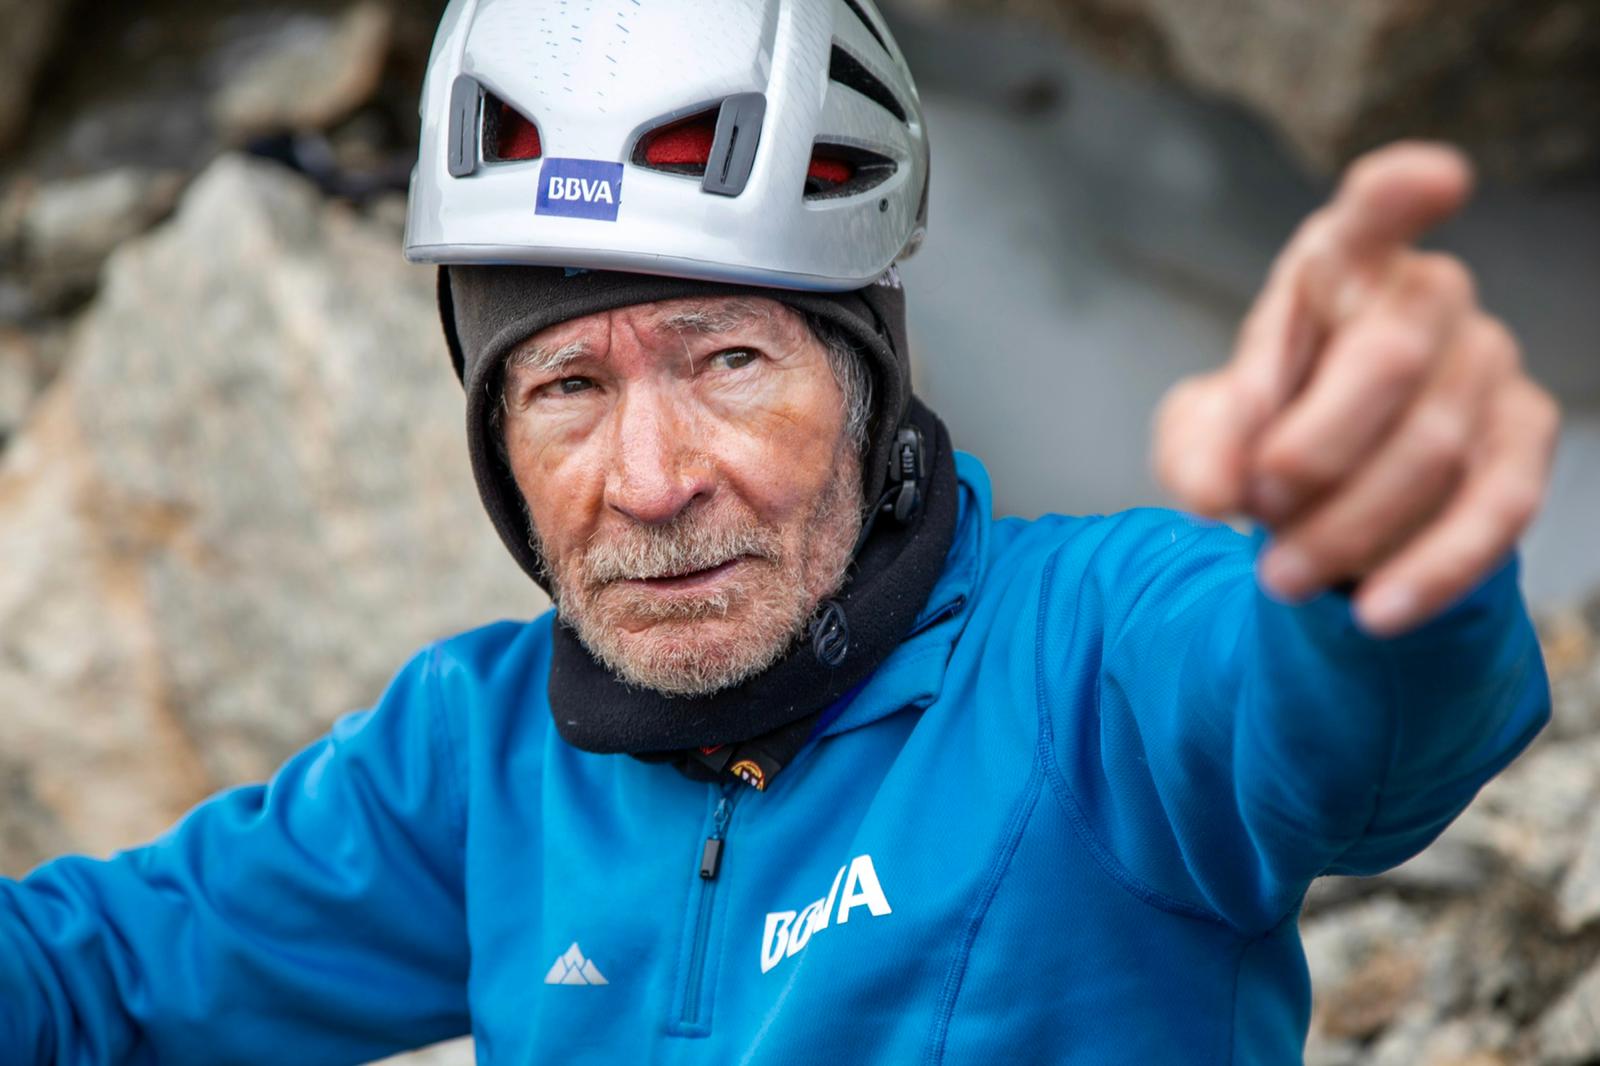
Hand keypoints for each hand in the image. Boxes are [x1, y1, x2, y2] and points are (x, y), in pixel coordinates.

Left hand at [1152, 142, 1559, 636]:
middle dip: (1316, 444)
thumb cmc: (1264, 435)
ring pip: (1435, 446)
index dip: (1398, 197)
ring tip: (1276, 577)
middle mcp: (1427, 297)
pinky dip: (1432, 569)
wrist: (1325, 495)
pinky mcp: (1524, 440)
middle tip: (1256, 503)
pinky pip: (1497, 508)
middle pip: (1392, 356)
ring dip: (1349, 524)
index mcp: (1335, 269)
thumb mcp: (1201, 441)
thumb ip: (1195, 451)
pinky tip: (1375, 613)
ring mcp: (1488, 363)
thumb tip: (1214, 491)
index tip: (1432, 179)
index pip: (1369, 217)